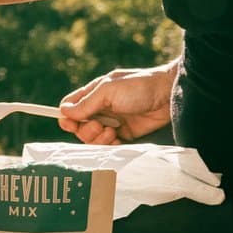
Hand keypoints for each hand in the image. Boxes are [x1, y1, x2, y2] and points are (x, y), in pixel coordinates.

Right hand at [57, 60, 178, 145]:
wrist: (168, 95)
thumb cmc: (138, 86)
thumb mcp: (108, 91)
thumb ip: (87, 103)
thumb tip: (64, 112)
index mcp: (93, 94)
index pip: (70, 107)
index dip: (66, 117)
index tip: (70, 124)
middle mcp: (100, 109)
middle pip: (79, 127)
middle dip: (85, 130)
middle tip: (99, 126)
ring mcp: (112, 122)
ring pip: (93, 138)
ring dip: (98, 138)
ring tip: (112, 132)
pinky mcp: (125, 134)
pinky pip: (109, 145)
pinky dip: (110, 145)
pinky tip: (119, 138)